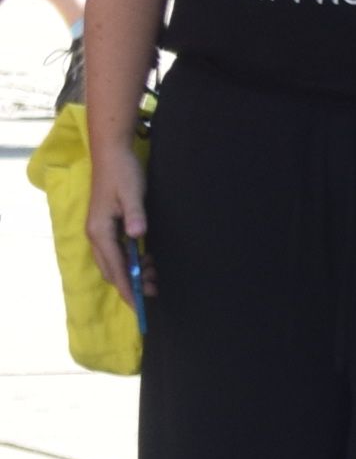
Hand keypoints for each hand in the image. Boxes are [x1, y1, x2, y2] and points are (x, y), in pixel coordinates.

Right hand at [84, 118, 145, 295]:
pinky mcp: (107, 226)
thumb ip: (136, 215)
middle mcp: (96, 235)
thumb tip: (137, 236)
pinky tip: (148, 259)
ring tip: (155, 276)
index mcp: (100, 231)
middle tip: (155, 291)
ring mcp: (100, 231)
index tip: (141, 305)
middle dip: (131, 284)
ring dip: (132, 272)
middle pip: (112, 270)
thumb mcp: (133, 192)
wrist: (112, 153)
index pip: (115, 268)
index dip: (128, 288)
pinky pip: (117, 252)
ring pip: (114, 262)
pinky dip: (132, 260)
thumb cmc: (123, 172)